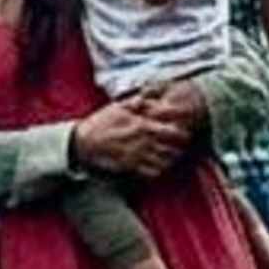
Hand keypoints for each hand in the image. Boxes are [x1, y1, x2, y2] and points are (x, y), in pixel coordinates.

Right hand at [75, 87, 202, 179]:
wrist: (84, 143)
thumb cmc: (101, 123)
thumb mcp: (118, 106)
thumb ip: (136, 101)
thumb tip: (148, 95)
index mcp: (142, 125)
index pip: (172, 131)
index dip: (182, 133)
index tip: (184, 132)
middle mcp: (143, 142)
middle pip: (172, 149)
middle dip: (179, 148)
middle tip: (181, 146)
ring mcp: (138, 156)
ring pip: (165, 162)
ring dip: (171, 159)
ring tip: (172, 156)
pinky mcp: (131, 167)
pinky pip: (153, 173)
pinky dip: (159, 170)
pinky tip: (158, 165)